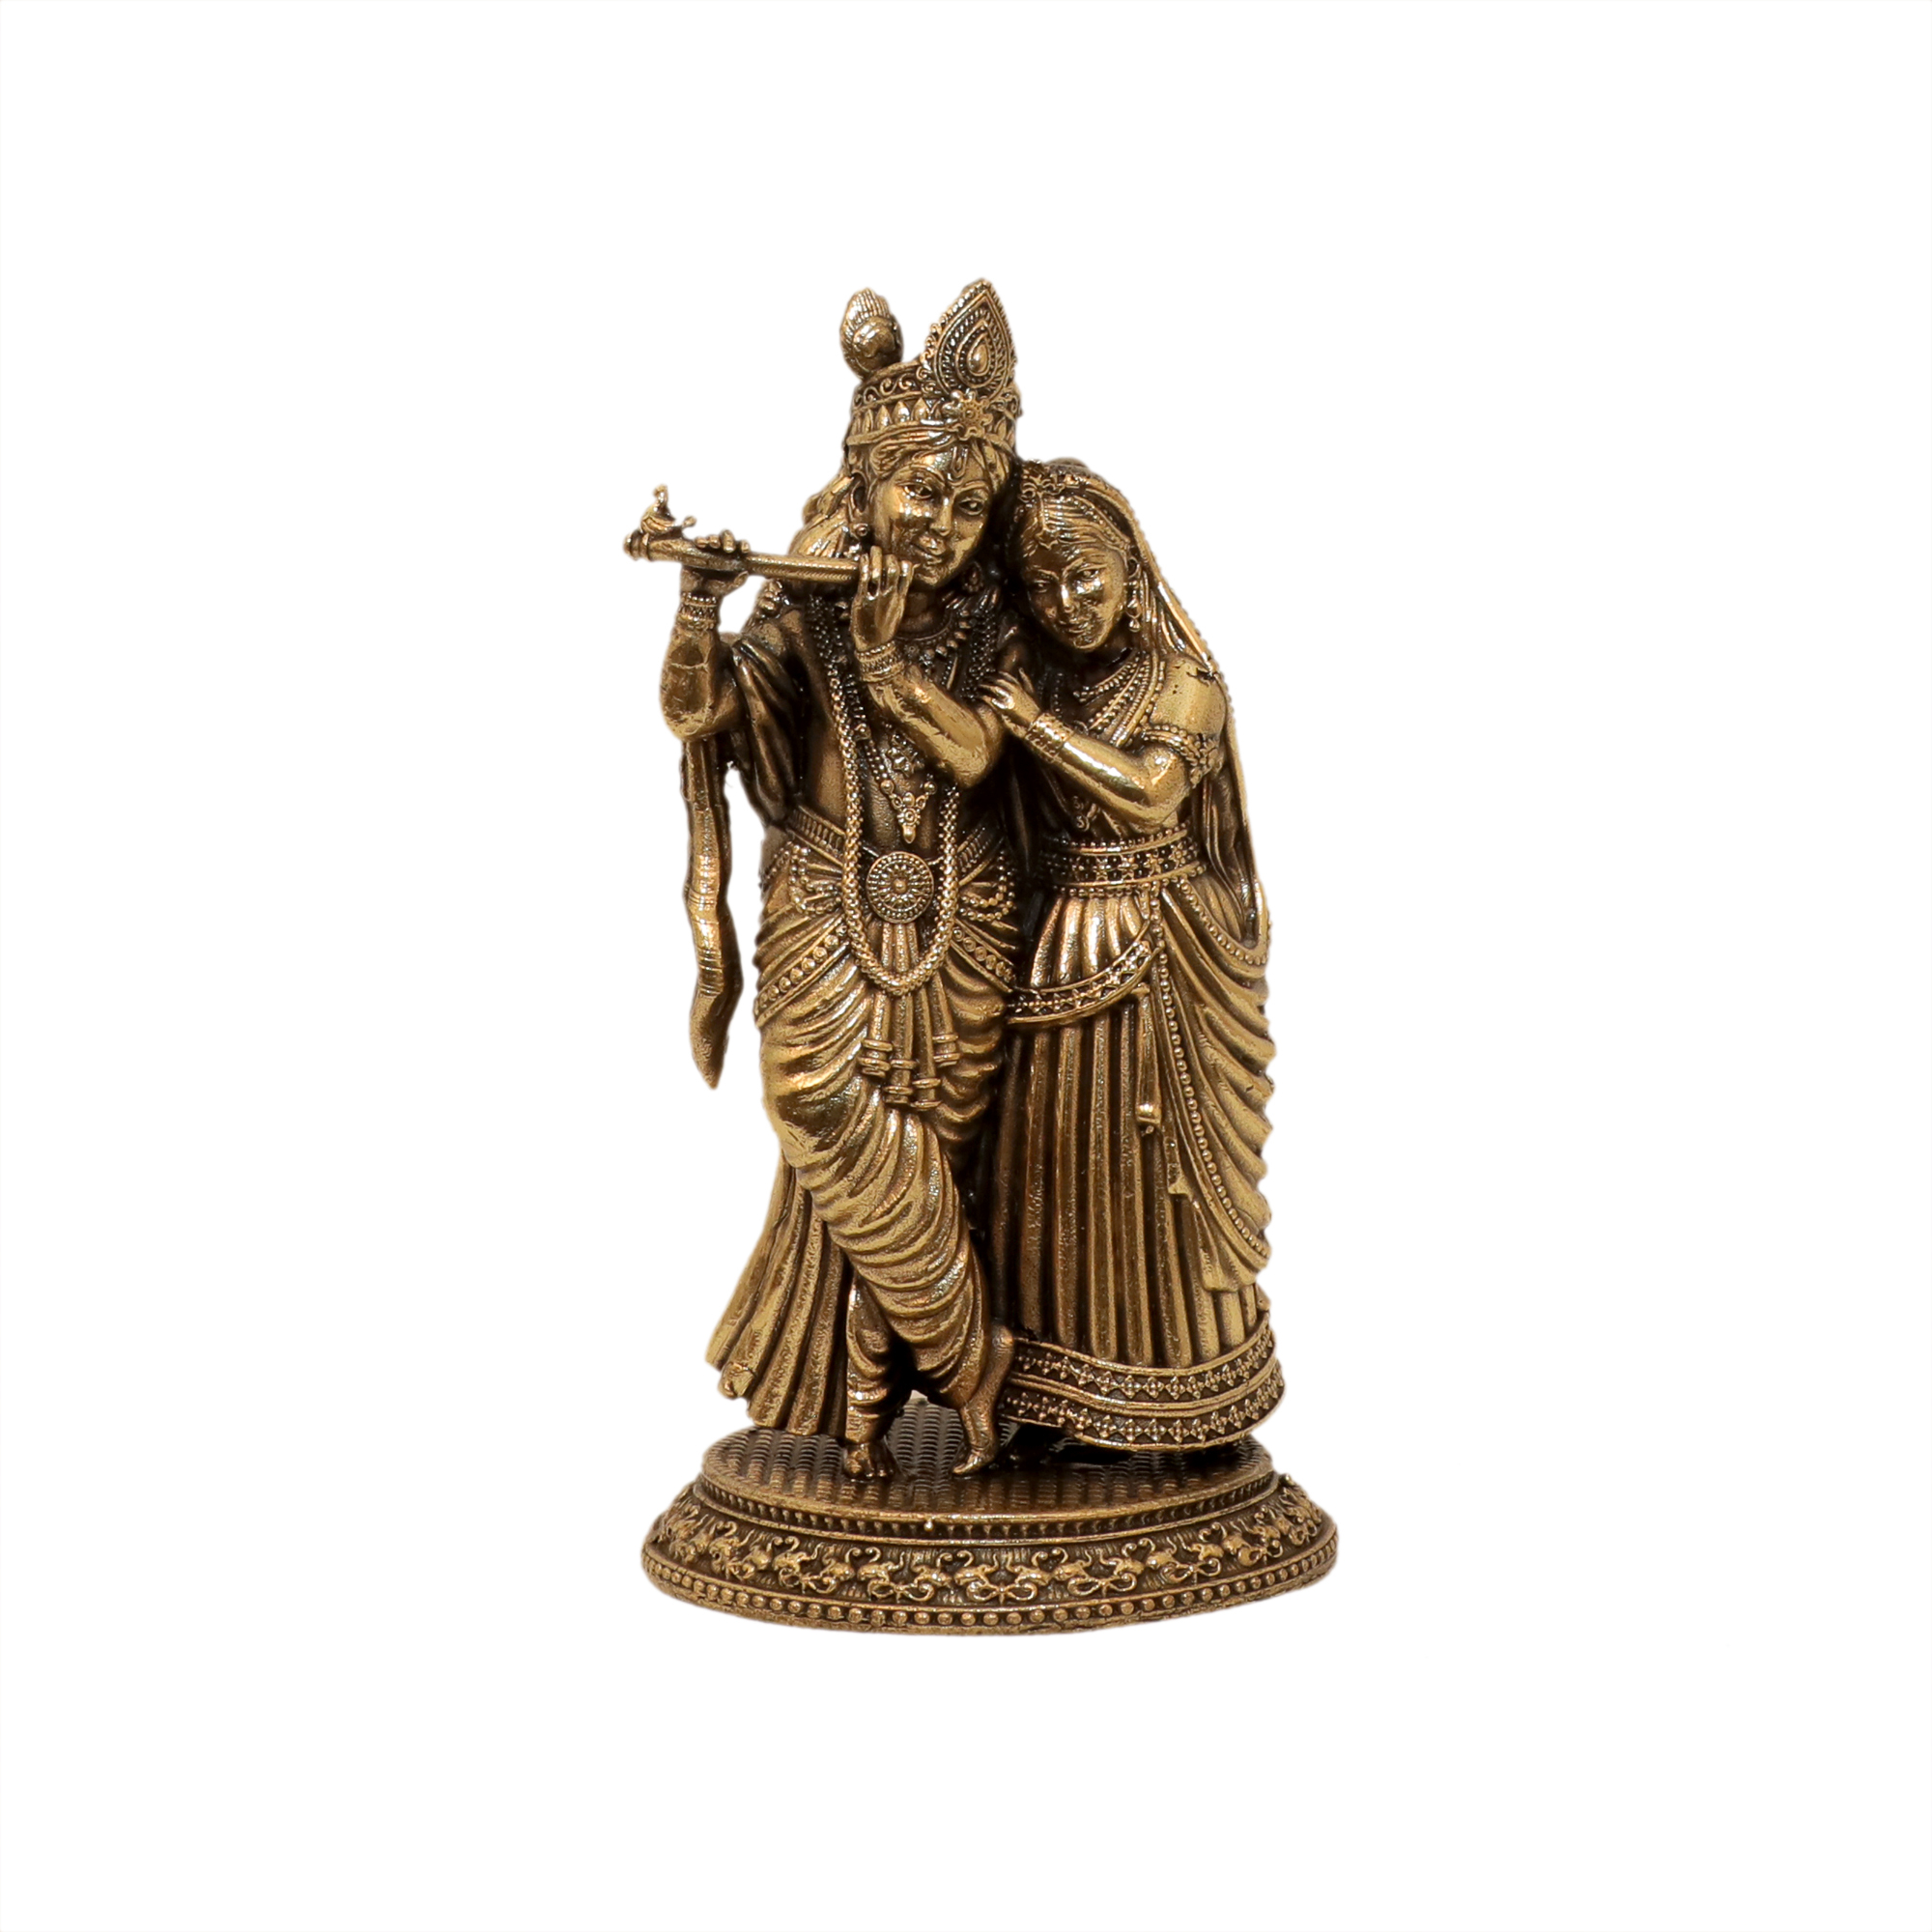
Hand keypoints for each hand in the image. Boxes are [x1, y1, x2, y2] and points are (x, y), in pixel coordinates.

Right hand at [679, 530, 748, 602]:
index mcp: (733, 555)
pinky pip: (698, 541)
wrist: (699, 595)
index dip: (743, 545)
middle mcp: (722, 549)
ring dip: (714, 539)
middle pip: (727, 538)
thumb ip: (738, 582)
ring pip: (713, 538)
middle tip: (729, 549)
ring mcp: (709, 548)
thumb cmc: (717, 589)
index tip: (745, 551)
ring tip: (714, 544)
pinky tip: (701, 543)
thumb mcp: (729, 587)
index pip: (740, 545)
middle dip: (729, 541)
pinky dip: (700, 540)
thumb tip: (745, 573)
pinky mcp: (696, 549)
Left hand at [850, 546, 912, 660]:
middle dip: (888, 557)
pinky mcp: (862, 600)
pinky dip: (863, 565)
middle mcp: (890, 596)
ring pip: (879, 571)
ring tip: (873, 550)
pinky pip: (864, 578)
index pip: (906, 574)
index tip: (897, 559)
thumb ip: (898, 598)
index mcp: (900, 599)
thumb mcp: (896, 613)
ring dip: (876, 557)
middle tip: (882, 552)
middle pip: (893, 569)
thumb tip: (899, 587)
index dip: (902, 563)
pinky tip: (862, 559)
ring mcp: (876, 597)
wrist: (874, 646)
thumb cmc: (883, 631)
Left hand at [982, 671, 1041, 733]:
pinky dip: (983, 697)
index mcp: (1018, 685)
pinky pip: (990, 700)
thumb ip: (1026, 679)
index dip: (994, 674)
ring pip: (992, 688)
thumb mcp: (1031, 690)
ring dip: (983, 686)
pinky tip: (978, 696)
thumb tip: (1020, 669)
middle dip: (986, 679)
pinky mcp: (1003, 708)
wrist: (1035, 720)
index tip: (988, 675)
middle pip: (995, 680)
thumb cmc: (1034, 706)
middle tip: (980, 681)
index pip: (1003, 675)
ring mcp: (1007, 698)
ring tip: (977, 687)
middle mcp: (1012, 689)